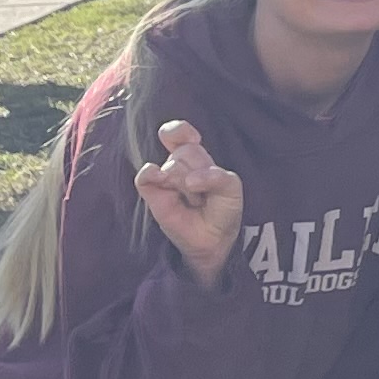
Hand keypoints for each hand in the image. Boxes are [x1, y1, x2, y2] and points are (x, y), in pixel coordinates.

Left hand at [134, 117, 247, 283]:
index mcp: (181, 162)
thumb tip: (150, 168)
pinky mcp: (230, 184)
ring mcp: (215, 171)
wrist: (204, 247)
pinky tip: (194, 185)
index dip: (174, 131)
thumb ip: (148, 184)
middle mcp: (199, 162)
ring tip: (192, 202)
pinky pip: (215, 174)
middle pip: (180, 153)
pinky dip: (204, 177)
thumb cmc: (182, 222)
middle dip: (172, 175)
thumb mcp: (158, 204)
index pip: (177, 134)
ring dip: (183, 181)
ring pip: (193, 159)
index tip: (168, 135)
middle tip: (180, 198)